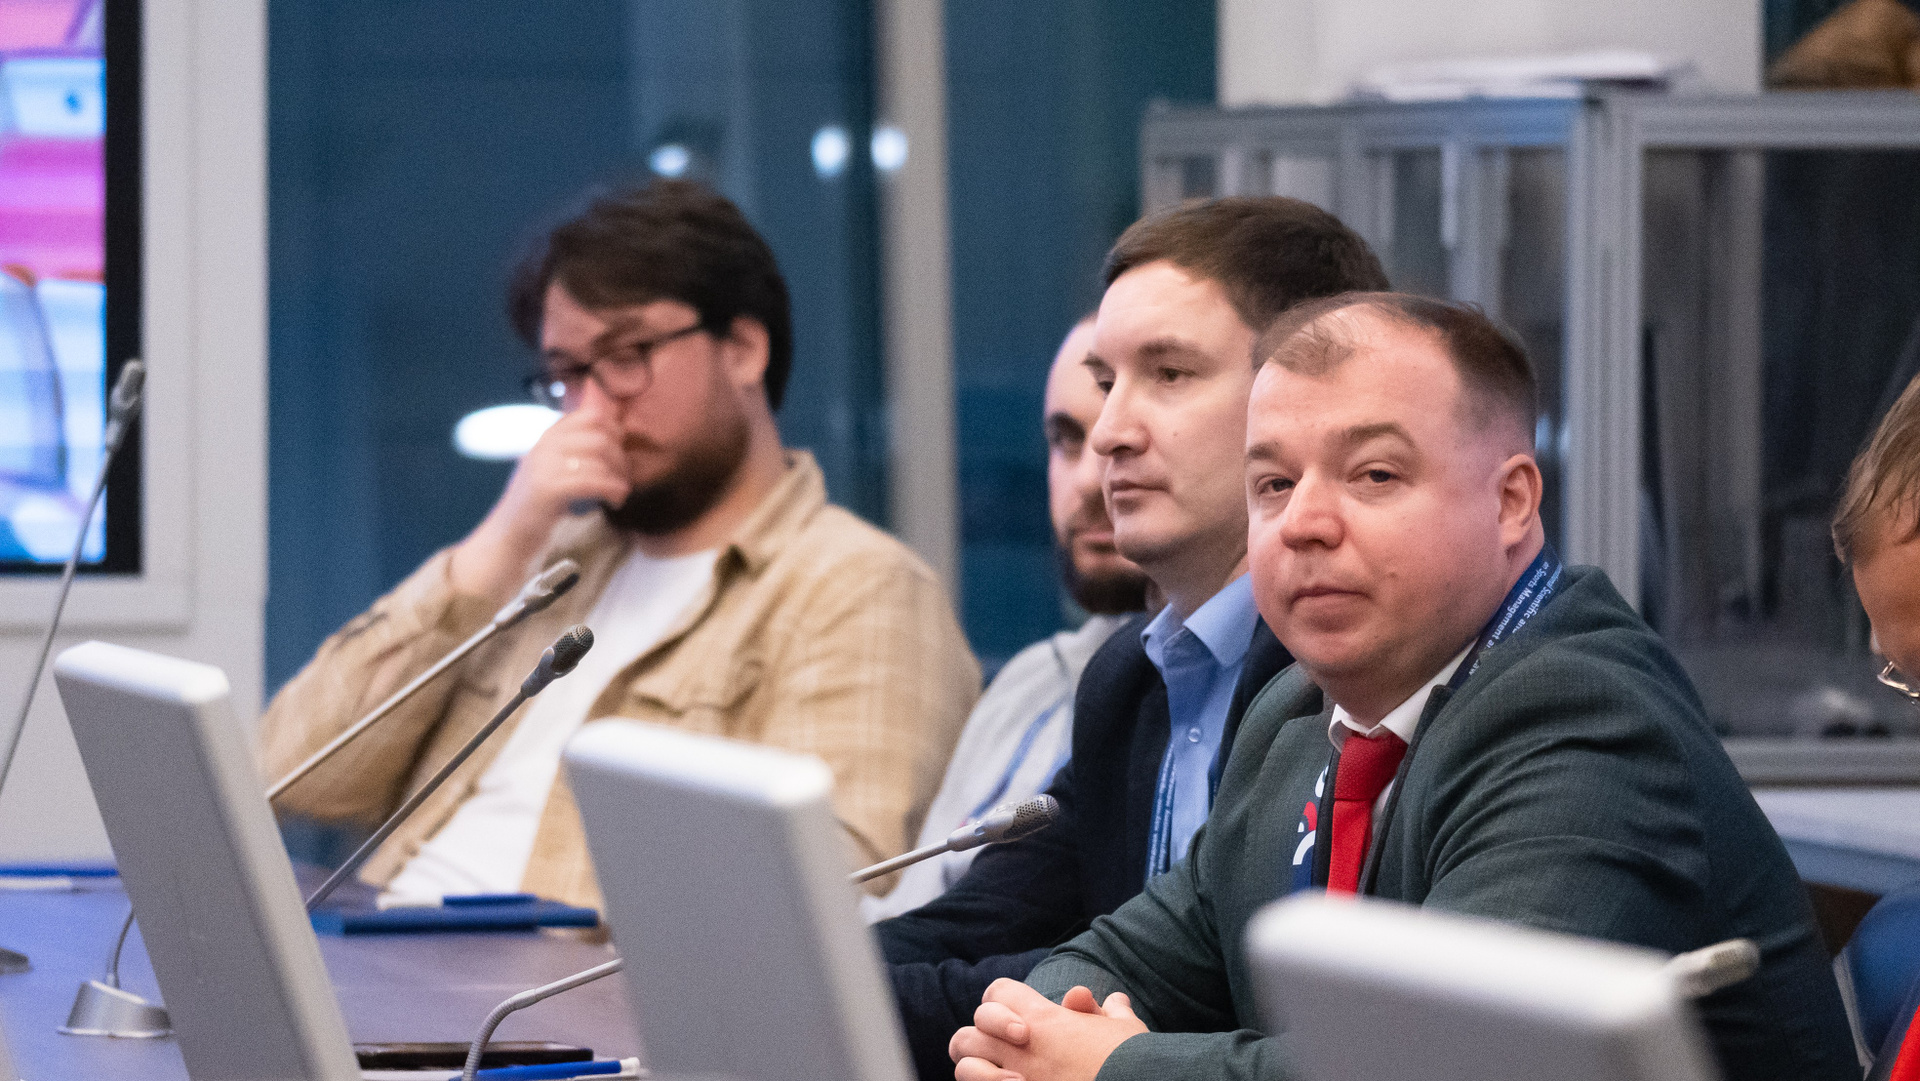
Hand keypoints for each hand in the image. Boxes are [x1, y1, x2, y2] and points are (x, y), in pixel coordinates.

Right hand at [449, 397, 629, 600]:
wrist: (507, 539)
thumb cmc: (538, 508)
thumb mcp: (554, 470)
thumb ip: (575, 450)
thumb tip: (614, 428)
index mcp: (547, 438)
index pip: (588, 415)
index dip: (613, 429)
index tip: (621, 449)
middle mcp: (544, 446)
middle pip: (599, 435)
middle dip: (620, 456)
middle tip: (624, 477)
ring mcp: (543, 465)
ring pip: (598, 455)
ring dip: (619, 474)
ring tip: (621, 492)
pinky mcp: (548, 489)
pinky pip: (591, 480)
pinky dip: (611, 489)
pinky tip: (615, 501)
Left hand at [949, 979, 1145, 1080]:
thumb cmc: (1130, 1060)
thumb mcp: (1124, 1028)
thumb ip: (1109, 1011)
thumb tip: (1108, 1000)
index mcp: (1044, 1019)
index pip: (997, 992)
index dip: (1003, 1000)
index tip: (1021, 1020)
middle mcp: (1021, 1048)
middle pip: (969, 1034)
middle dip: (980, 1039)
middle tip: (1004, 1050)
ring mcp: (1016, 1078)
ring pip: (965, 1068)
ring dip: (977, 1070)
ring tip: (1001, 1075)